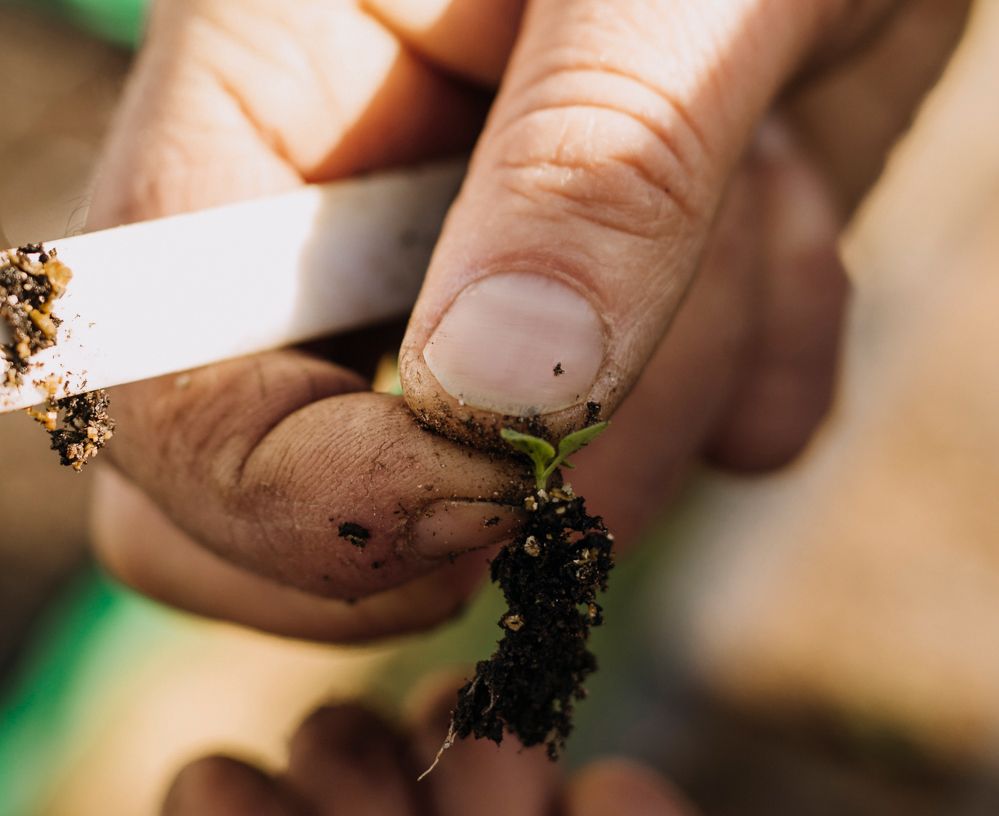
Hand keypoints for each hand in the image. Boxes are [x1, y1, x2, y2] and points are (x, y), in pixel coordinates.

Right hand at [89, 0, 970, 640]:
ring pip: (505, 503)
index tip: (501, 492)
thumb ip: (591, 166)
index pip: (167, 391)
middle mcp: (346, 218)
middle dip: (478, 496)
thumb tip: (489, 404)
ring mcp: (479, 292)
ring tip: (765, 180)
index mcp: (266, 94)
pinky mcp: (611, 336)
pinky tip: (800, 219)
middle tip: (624, 371)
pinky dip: (756, 382)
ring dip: (676, 387)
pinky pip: (658, 463)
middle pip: (282, 506)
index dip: (303, 502)